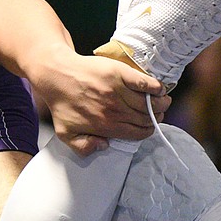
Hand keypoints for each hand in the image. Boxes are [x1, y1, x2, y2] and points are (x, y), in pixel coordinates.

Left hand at [31, 52, 169, 155]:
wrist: (57, 75)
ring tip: (162, 101)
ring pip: (150, 102)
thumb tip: (104, 146)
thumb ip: (83, 146)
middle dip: (156, 118)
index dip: (147, 131)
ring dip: (161, 103)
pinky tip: (159, 88)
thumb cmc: (61, 103)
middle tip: (158, 113)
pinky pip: (146, 83)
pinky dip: (156, 87)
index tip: (149, 126)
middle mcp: (115, 110)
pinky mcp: (120, 74)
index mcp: (106, 126)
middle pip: (147, 118)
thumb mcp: (65, 133)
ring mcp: (119, 91)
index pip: (137, 133)